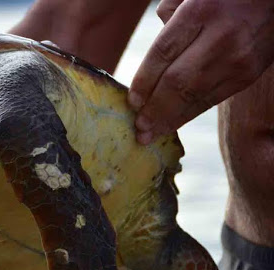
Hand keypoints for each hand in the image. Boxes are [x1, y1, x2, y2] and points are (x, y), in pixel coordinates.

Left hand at [129, 0, 273, 143]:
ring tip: (149, 135)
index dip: (143, 82)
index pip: (162, 53)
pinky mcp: (248, 75)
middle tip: (138, 128)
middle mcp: (220, 37)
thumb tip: (152, 60)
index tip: (131, 102)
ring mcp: (237, 59)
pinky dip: (189, 114)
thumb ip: (169, 20)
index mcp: (200, 11)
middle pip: (177, 82)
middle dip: (154, 109)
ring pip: (194, 97)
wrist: (273, 1)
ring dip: (168, 119)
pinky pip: (212, 100)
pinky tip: (172, 124)